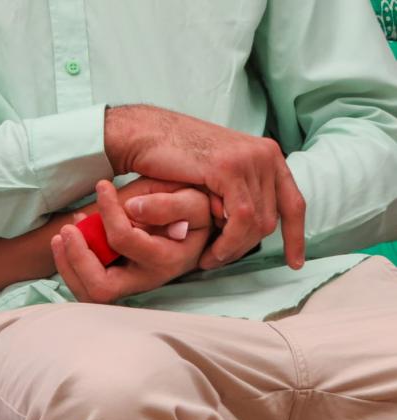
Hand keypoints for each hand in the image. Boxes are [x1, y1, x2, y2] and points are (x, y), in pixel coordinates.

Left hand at [51, 181, 211, 302]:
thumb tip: (132, 208)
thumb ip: (168, 204)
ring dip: (68, 266)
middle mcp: (145, 279)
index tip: (102, 186)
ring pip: (89, 293)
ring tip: (60, 236)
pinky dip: (70, 267)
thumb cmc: (192, 213)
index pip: (125, 241)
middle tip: (67, 230)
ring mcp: (129, 285)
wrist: (194, 229)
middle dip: (78, 259)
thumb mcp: (193, 201)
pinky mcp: (117, 282)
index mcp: (166, 259)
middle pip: (102, 288)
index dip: (109, 213)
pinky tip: (66, 242)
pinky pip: (86, 286)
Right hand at [105, 105, 305, 270]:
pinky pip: (241, 218)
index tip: (295, 263)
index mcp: (267, 154)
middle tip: (218, 259)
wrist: (144, 135)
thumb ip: (239, 192)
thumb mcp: (217, 174)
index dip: (295, 237)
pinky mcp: (230, 168)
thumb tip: (252, 226)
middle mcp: (265, 155)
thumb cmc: (171, 157)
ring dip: (233, 248)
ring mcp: (250, 160)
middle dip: (245, 247)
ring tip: (209, 260)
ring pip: (257, 223)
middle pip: (272, 219)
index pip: (293, 203)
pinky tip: (210, 252)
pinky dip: (228, 241)